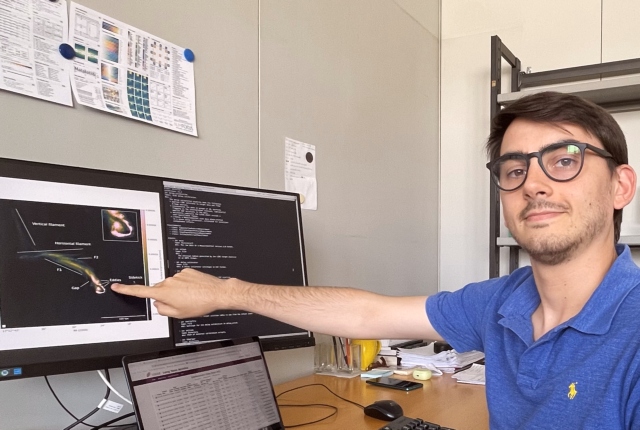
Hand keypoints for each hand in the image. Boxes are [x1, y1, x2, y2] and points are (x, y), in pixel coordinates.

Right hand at [111, 268, 236, 317]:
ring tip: (191, 298)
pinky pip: (181, 280)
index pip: (140, 291)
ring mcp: (178, 275)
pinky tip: (194, 291)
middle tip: (180, 304)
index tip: (117, 286)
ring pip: (171, 285)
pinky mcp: (187, 271)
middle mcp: (169, 281)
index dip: (126, 289)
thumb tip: (158, 304)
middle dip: (166, 297)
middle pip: (160, 290)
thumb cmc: (200, 304)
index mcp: (164, 293)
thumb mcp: (178, 314)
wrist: (217, 293)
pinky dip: (185, 286)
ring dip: (177, 292)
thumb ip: (163, 310)